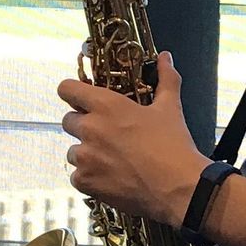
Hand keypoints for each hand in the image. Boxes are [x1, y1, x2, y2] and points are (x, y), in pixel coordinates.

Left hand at [57, 51, 206, 227]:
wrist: (178, 188)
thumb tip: (166, 57)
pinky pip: (77, 176)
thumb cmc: (173, 145)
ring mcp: (85, 156)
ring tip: (111, 159)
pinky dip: (90, 177)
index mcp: (106, 105)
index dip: (72, 92)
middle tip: (106, 134)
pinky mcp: (86, 181)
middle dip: (83, 125)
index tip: (81, 99)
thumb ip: (165, 79)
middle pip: (68, 120)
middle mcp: (90, 128)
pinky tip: (110, 178)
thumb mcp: (170, 107)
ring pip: (72, 151)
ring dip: (86, 153)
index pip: (67, 89)